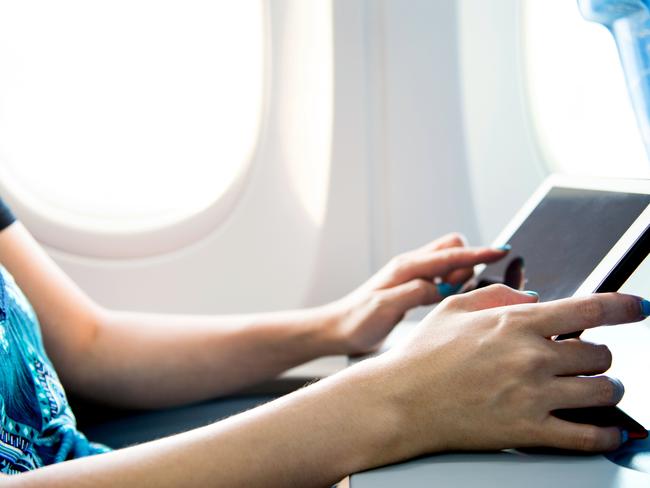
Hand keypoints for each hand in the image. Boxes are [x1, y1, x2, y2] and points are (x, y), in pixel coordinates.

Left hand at [328, 233, 508, 354]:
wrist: (336, 328)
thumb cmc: (356, 320)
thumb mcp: (385, 308)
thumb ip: (415, 293)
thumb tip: (442, 287)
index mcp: (406, 267)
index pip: (450, 254)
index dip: (478, 253)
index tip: (503, 251)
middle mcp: (411, 266)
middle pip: (452, 249)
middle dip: (469, 262)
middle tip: (465, 290)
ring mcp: (412, 276)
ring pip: (448, 264)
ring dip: (461, 275)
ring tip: (457, 300)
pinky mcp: (412, 289)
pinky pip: (441, 279)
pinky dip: (453, 286)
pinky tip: (450, 303)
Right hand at [374, 285, 643, 459]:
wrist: (402, 399)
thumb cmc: (423, 353)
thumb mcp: (455, 307)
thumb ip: (499, 295)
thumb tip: (534, 299)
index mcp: (516, 324)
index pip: (588, 309)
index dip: (623, 306)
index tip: (638, 307)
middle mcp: (532, 357)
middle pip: (599, 354)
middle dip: (600, 355)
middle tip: (589, 359)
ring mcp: (534, 396)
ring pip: (602, 392)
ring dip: (607, 389)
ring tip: (597, 389)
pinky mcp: (529, 430)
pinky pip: (587, 437)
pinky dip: (606, 436)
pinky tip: (607, 432)